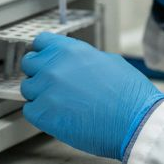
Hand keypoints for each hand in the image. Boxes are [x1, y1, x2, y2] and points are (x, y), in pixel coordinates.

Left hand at [20, 33, 163, 159]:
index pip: (40, 42)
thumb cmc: (129, 94)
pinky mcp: (43, 113)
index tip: (44, 60)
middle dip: (38, 73)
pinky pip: (30, 110)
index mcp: (70, 50)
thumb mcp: (109, 61)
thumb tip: (77, 64)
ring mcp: (46, 89)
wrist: (135, 121)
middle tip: (53, 85)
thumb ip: (83, 60)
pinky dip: (41, 115)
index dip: (43, 52)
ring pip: (27, 88)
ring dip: (39, 95)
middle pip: (29, 64)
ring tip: (60, 104)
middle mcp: (54, 66)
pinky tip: (58, 117)